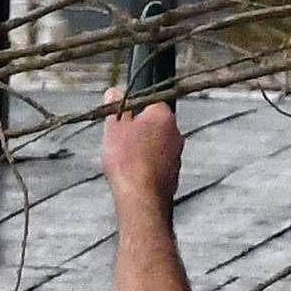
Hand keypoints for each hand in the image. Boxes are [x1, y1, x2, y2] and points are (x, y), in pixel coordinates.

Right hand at [101, 87, 181, 208]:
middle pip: (155, 125)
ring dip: (143, 149)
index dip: (133, 110)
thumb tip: (114, 93)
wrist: (141, 197)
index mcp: (163, 115)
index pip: (151, 102)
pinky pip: (158, 164)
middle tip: (120, 140)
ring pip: (157, 145)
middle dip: (138, 131)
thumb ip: (115, 107)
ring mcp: (177, 155)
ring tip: (125, 160)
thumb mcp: (114, 127)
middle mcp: (176, 133)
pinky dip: (147, 167)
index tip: (122, 118)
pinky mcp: (174, 174)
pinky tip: (134, 174)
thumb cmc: (128, 161)